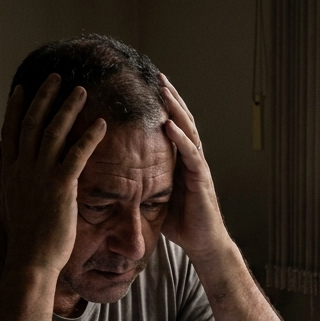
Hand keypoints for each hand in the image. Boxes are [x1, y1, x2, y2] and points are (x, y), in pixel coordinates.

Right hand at [0, 74, 106, 273]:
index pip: (11, 130)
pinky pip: (77, 154)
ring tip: (81, 91)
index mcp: (10, 171)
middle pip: (32, 122)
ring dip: (68, 108)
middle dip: (44, 97)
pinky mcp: (61, 187)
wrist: (30, 259)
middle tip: (56, 77)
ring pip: (54, 132)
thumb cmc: (23, 235)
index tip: (23, 87)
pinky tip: (102, 124)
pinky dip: (90, 136)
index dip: (17, 106)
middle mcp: (23, 168)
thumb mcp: (7, 199)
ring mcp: (41, 176)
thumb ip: (3, 172)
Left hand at [160, 74, 231, 257]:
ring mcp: (198, 167)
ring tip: (165, 90)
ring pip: (188, 131)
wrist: (204, 244)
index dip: (162, 106)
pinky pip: (190, 154)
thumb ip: (144, 181)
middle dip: (171, 98)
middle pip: (182, 120)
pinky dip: (180, 138)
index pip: (172, 126)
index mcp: (180, 160)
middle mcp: (192, 158)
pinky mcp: (201, 179)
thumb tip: (115, 174)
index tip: (149, 87)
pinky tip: (170, 124)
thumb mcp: (156, 197)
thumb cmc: (181, 223)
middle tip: (158, 76)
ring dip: (176, 109)